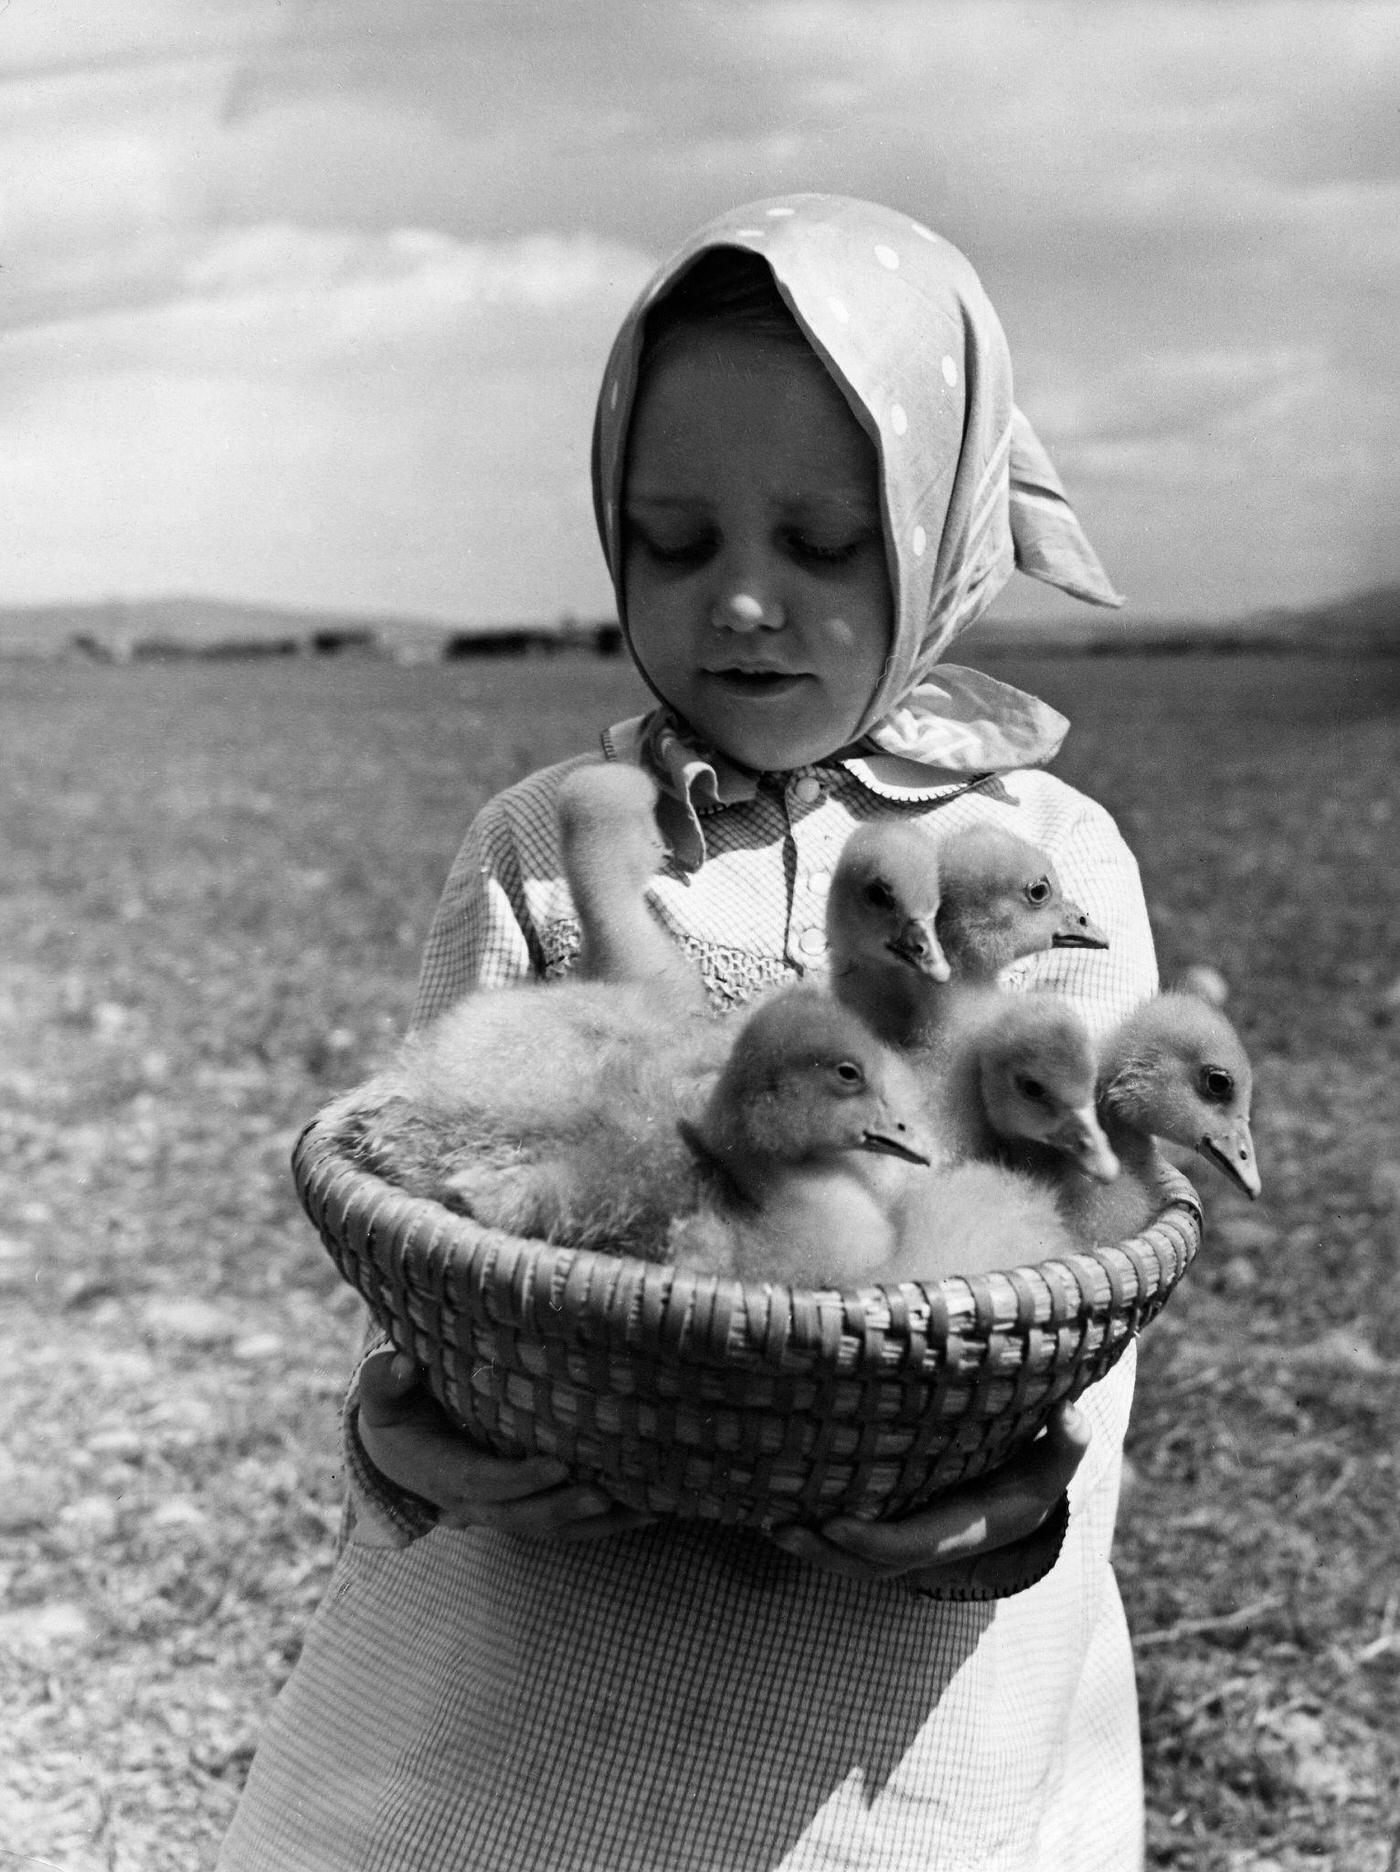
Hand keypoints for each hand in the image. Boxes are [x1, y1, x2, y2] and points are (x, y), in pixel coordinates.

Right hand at [357, 1350, 653, 1540]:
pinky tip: (649, 1511)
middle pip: (523, 1516)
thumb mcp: (383, 1397)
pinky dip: (607, 1523)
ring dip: (600, 1524)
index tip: (556, 1465)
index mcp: (442, 1474)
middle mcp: (474, 1504)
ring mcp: (502, 1512)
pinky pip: (567, 1525)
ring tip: (647, 1509)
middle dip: (565, 1507)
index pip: (484, 1483)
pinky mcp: (525, 1510)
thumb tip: (399, 1362)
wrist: (398, 1451)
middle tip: (607, 1493)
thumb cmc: (397, 1413)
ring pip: (552, 1528)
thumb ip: (385, 1380)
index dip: (519, 1479)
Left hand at [770, 1401, 1089, 1583]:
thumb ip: (1067, 1442)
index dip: (874, 1540)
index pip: (913, 1544)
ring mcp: (909, 1544)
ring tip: (771, 1523)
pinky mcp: (891, 1531)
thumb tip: (1070, 1414)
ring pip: (852, 1561)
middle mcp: (932, 1546)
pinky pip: (849, 1546)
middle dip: (826, 1551)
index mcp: (966, 1530)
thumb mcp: (1057, 1461)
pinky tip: (779, 1510)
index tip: (835, 1523)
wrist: (1025, 1502)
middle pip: (871, 1564)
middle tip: (781, 1525)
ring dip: (811, 1548)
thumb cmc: (1035, 1476)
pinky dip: (816, 1536)